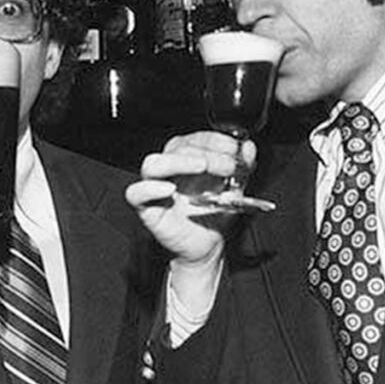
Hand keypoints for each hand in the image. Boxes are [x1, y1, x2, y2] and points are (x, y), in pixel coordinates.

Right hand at [125, 130, 256, 265]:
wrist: (209, 245)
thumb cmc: (216, 214)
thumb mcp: (236, 188)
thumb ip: (243, 167)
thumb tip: (248, 146)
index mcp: (188, 158)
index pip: (195, 138)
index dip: (215, 140)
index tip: (235, 149)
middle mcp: (170, 169)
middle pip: (178, 148)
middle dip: (207, 153)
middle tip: (228, 166)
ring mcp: (156, 187)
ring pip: (152, 164)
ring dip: (179, 161)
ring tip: (201, 167)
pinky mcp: (146, 208)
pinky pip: (136, 193)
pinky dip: (150, 188)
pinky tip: (169, 190)